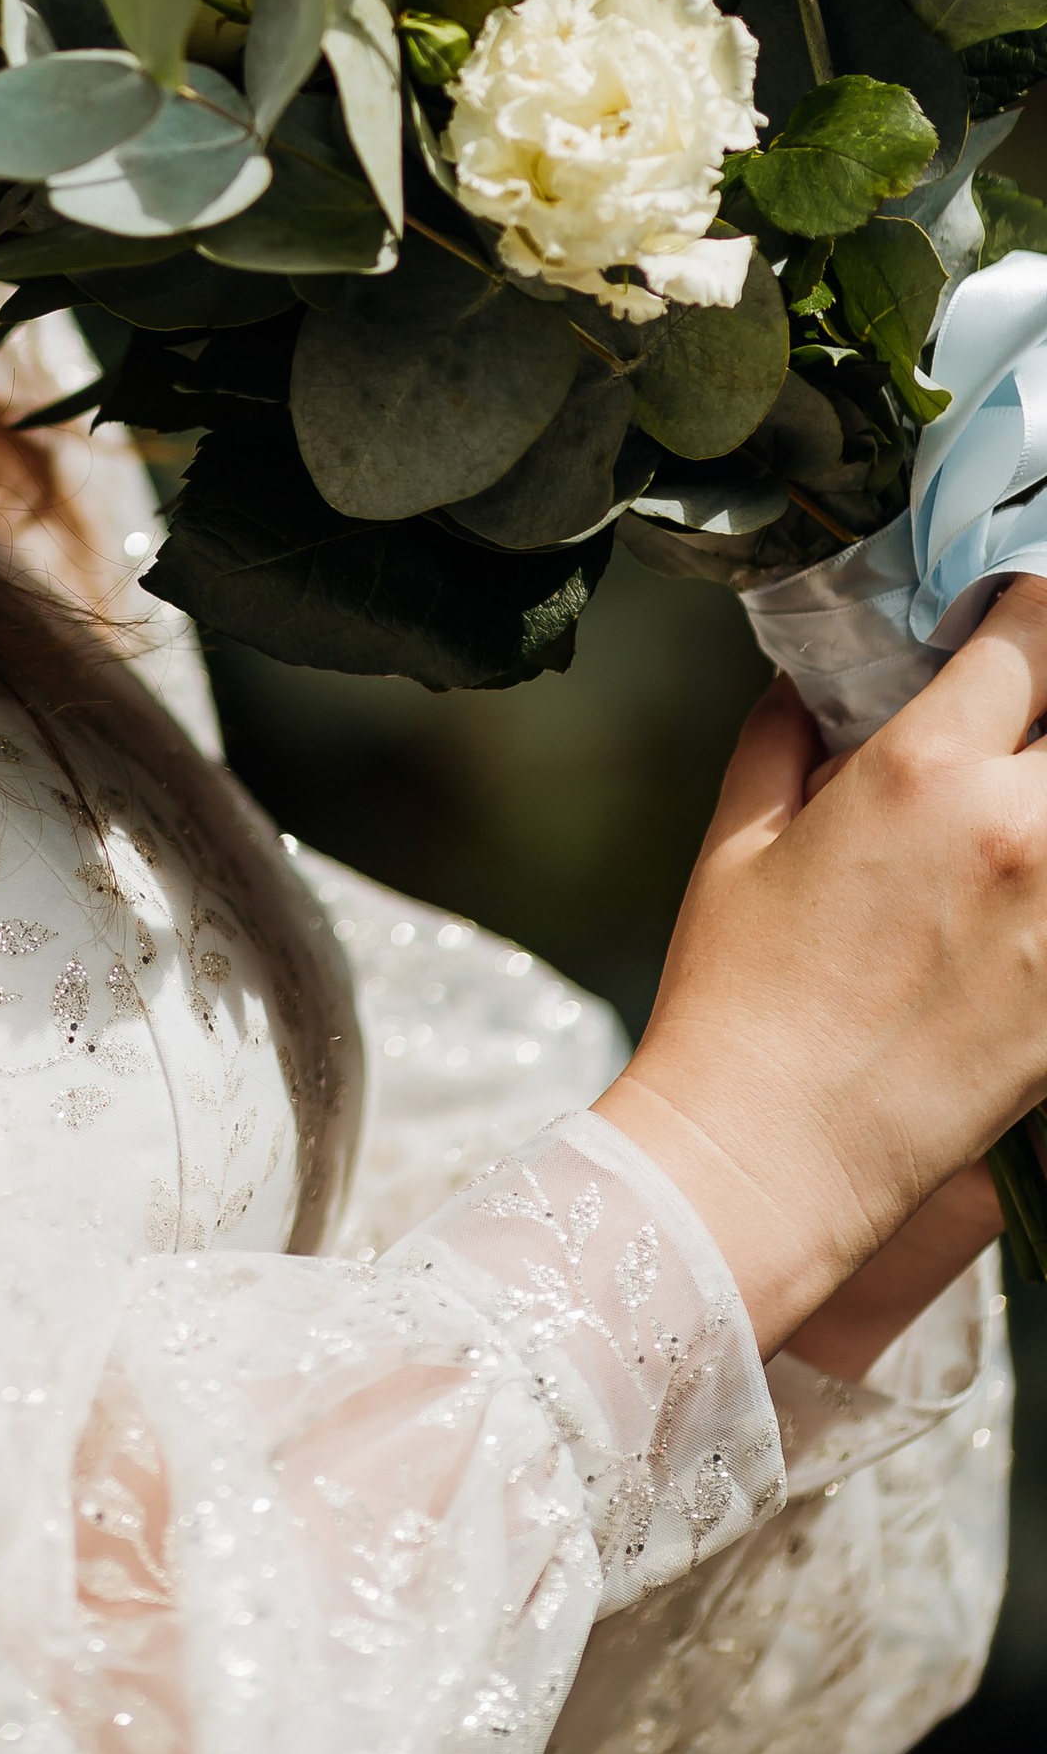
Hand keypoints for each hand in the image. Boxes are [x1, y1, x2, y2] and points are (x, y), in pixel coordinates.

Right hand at [598, 579, 1046, 1358]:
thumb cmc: (736, 991)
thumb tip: (812, 681)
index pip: (1032, 630)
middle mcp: (1019, 829)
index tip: (1013, 613)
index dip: (1028, 603)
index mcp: (923, 769)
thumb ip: (786, 734)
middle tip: (1017, 723)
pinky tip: (1020, 887)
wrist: (771, 1150)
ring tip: (1021, 806)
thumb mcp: (738, 836)